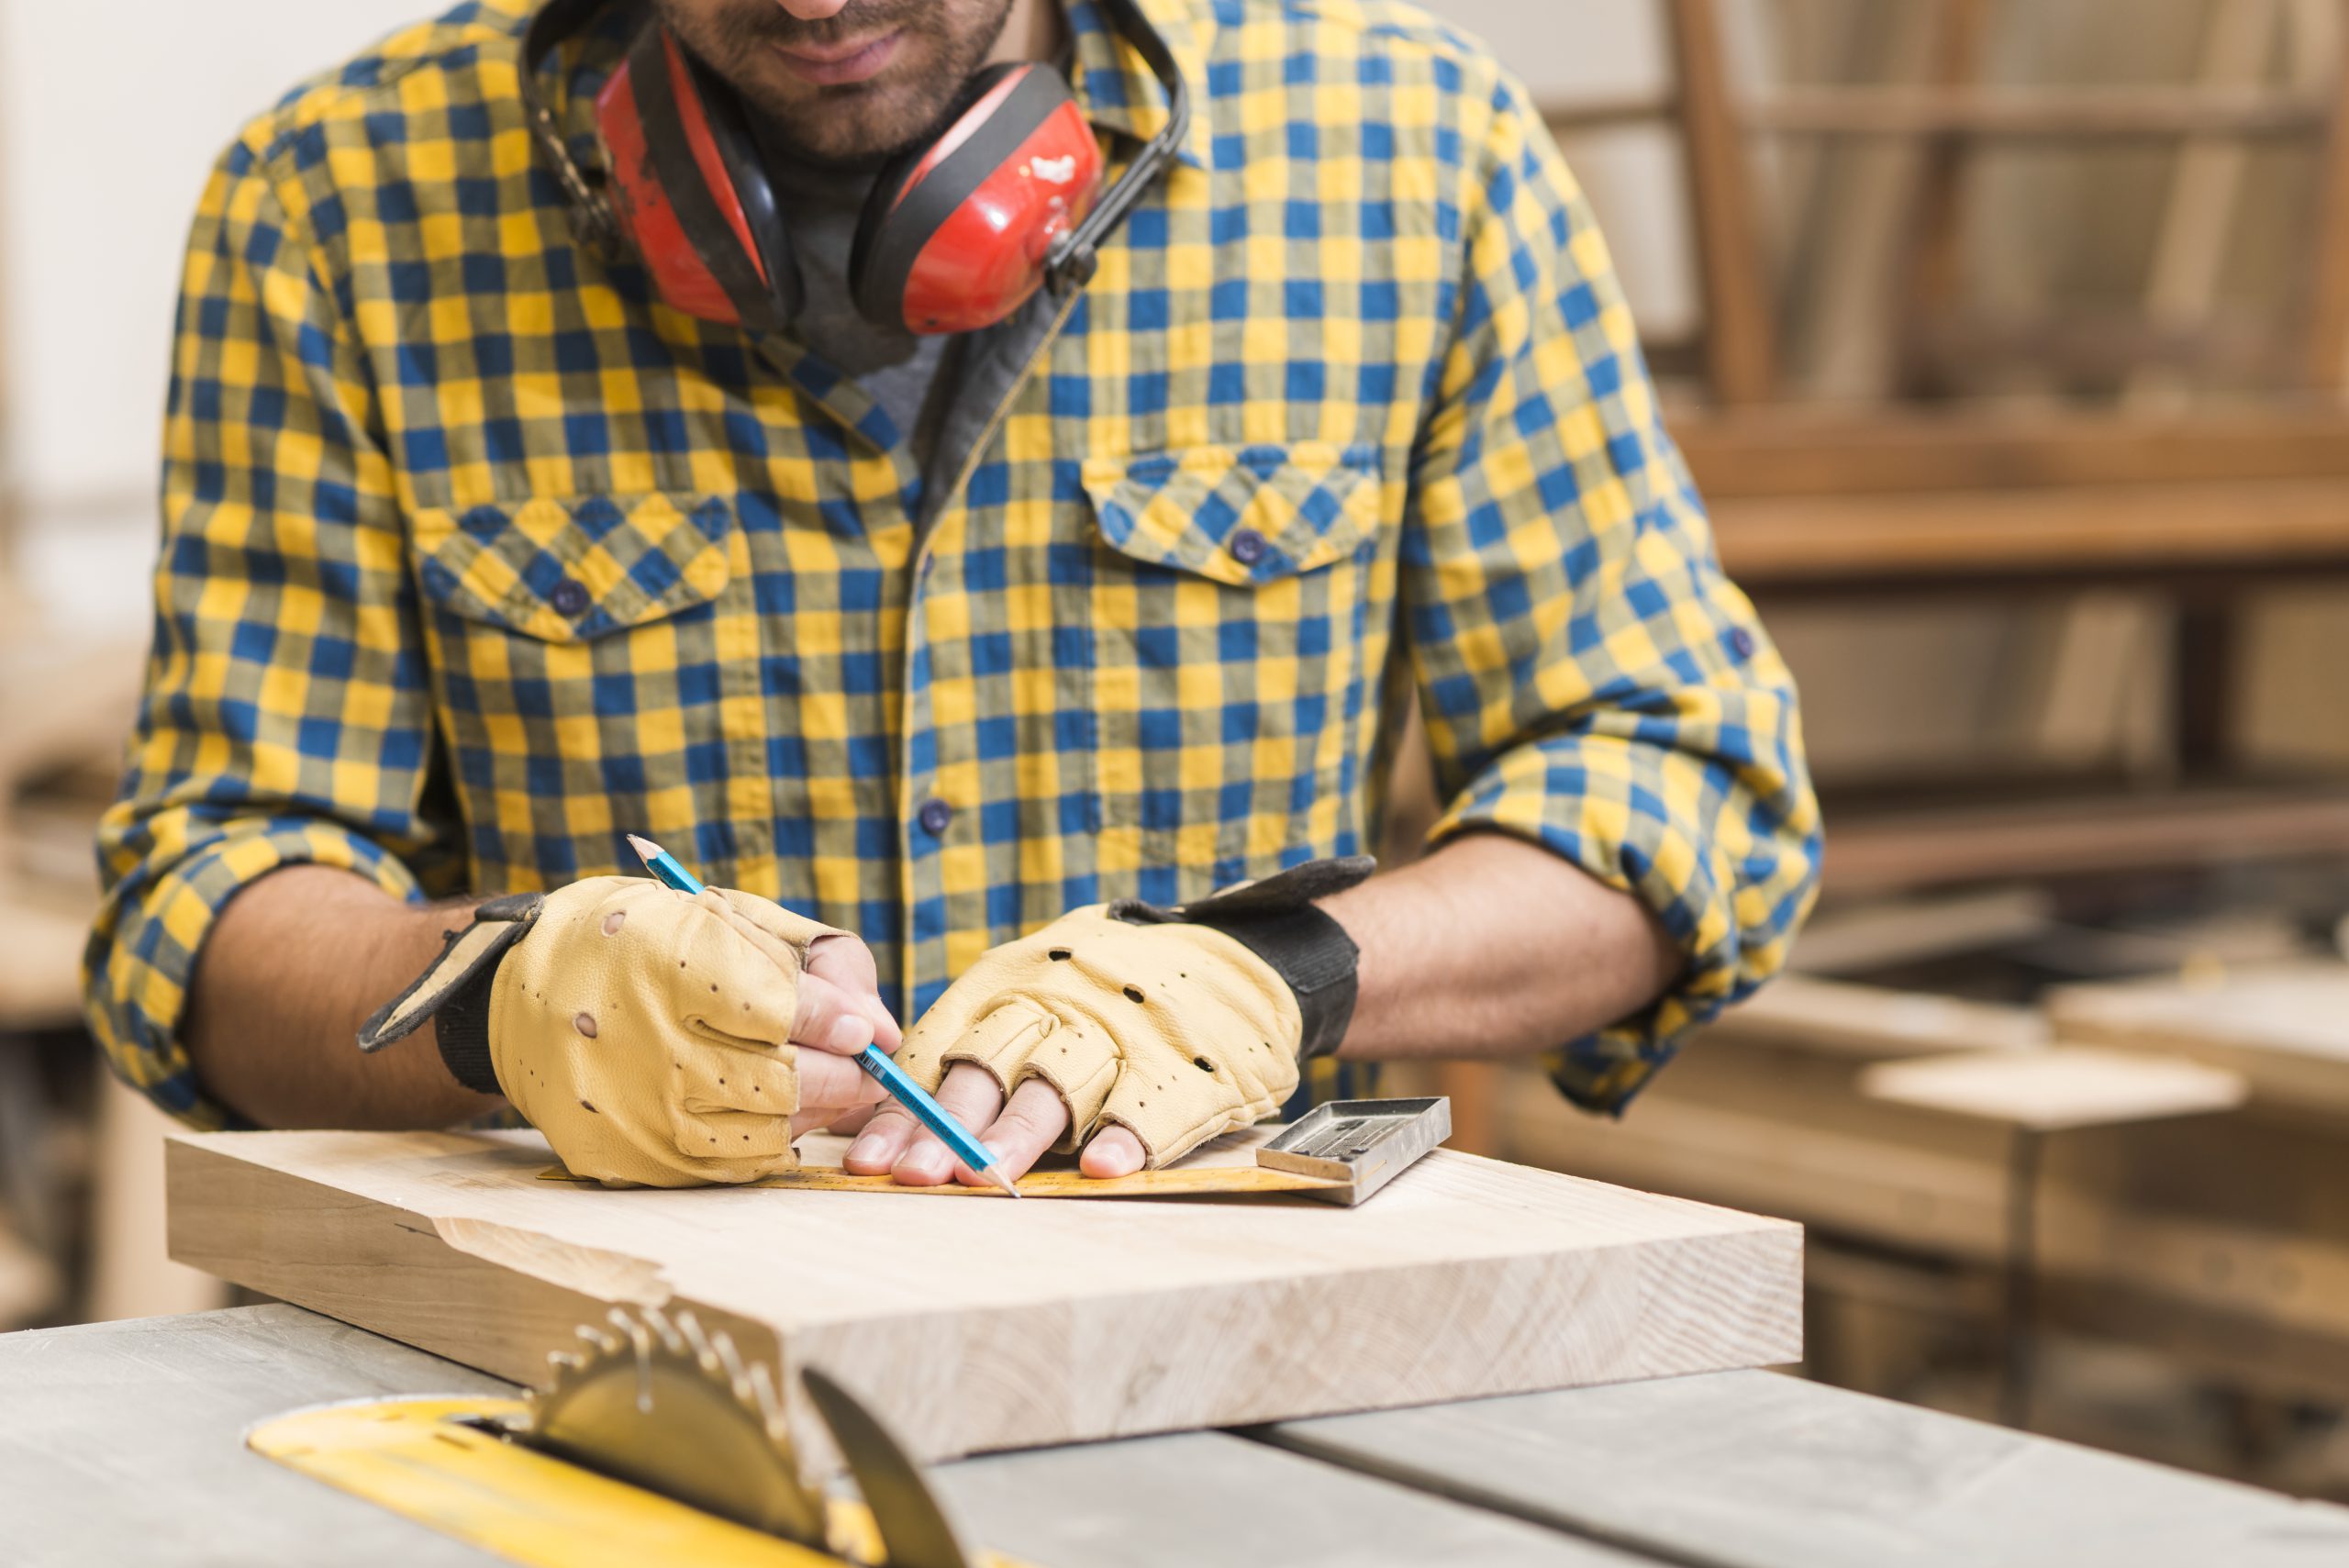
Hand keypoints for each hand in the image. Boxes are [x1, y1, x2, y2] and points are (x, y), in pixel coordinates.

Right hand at [361, 877, 895, 1186]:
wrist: (521, 997)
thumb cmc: (643, 944)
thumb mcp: (729, 918)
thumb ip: (818, 965)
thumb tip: (882, 1032)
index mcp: (668, 964)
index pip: (783, 1010)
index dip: (837, 1022)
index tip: (861, 1029)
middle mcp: (647, 1046)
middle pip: (786, 1082)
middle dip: (841, 1075)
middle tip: (860, 1067)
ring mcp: (637, 1112)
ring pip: (769, 1132)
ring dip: (811, 1112)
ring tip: (812, 1084)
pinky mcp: (631, 1161)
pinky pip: (733, 1167)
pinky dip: (770, 1143)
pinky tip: (769, 1114)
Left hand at [843, 906, 1305, 1187]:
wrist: (1230, 955)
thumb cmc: (1108, 989)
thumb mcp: (1036, 989)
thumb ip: (976, 1043)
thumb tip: (893, 1121)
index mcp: (1011, 988)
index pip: (941, 1056)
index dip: (905, 1112)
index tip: (871, 1162)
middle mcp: (1059, 1008)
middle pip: (991, 1070)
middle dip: (950, 1127)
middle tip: (917, 1176)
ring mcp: (1121, 1035)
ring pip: (1059, 1087)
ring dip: (1020, 1135)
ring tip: (989, 1179)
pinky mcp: (1182, 1066)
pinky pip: (1150, 1103)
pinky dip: (1128, 1136)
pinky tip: (1103, 1168)